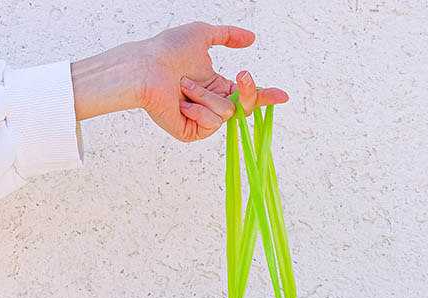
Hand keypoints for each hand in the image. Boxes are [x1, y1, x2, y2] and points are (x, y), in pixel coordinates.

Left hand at [69, 22, 288, 142]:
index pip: (245, 94)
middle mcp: (211, 105)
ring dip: (205, 94)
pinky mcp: (192, 133)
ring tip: (183, 85)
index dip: (264, 95)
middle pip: (244, 107)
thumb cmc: (168, 49)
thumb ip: (228, 35)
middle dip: (248, 91)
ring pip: (226, 112)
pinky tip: (181, 102)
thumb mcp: (203, 34)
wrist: (146, 67)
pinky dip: (198, 109)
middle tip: (243, 74)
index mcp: (216, 86)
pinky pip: (212, 124)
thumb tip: (251, 38)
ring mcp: (201, 121)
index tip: (282, 95)